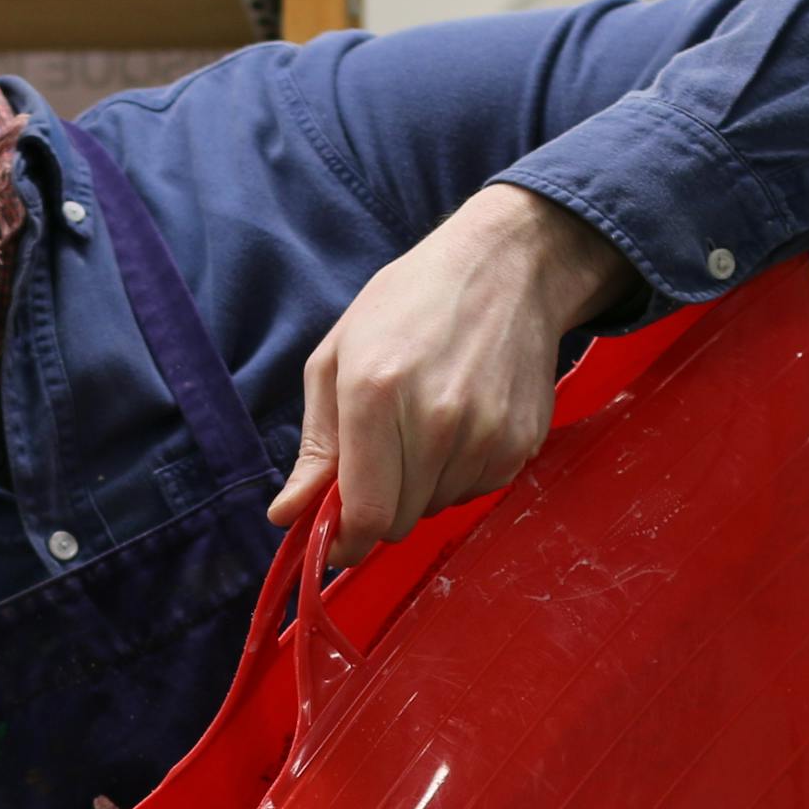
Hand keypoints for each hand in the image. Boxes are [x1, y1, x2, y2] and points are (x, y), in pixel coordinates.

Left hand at [267, 183, 635, 568]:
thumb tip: (287, 516)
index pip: (365, 515)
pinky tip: (460, 425)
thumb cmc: (410, 304)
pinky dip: (459, 474)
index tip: (336, 538)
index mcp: (375, 395)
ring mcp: (486, 435)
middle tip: (380, 462)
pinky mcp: (521, 442)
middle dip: (379, 509)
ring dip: (420, 489)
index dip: (345, 542)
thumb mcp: (338, 359)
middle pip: (399, 523)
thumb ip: (315, 447)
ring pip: (437, 509)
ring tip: (424, 428)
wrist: (509, 266)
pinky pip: (477, 490)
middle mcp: (435, 422)